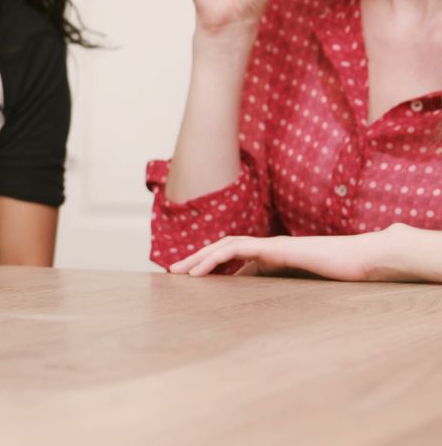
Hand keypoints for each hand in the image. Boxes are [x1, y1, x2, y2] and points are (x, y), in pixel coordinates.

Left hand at [168, 232, 390, 281]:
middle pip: (222, 248)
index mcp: (272, 255)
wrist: (363, 259)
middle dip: (197, 259)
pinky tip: (201, 272)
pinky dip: (216, 258)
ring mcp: (271, 245)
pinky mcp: (275, 248)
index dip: (210, 265)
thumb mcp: (301, 282)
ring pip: (225, 246)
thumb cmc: (338, 272)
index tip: (191, 279)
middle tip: (174, 273)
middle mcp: (267, 246)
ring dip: (200, 258)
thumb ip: (281, 282)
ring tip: (180, 273)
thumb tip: (264, 293)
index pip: (233, 256)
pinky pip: (238, 249)